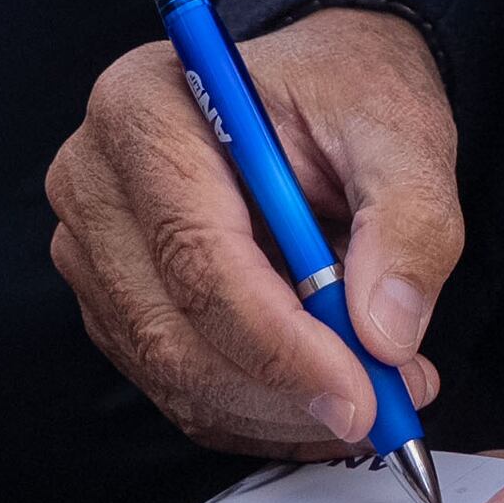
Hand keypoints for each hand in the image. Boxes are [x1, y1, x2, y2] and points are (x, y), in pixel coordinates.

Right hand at [46, 8, 458, 457]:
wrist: (319, 91)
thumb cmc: (344, 94)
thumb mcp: (402, 130)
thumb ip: (408, 221)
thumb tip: (387, 331)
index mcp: (144, 110)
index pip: (196, 255)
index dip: (279, 342)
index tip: (362, 393)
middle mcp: (95, 182)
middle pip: (172, 331)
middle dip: (286, 389)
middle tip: (387, 406)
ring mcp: (95, 251)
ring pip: (175, 373)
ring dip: (279, 408)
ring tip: (376, 388)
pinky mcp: (114, 305)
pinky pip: (178, 389)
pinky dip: (259, 411)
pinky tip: (324, 392)